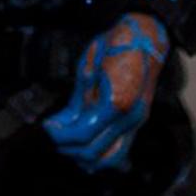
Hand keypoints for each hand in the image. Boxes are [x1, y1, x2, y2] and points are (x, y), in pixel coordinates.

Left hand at [44, 13, 169, 171]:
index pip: (84, 133)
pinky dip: (99, 152)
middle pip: (94, 151)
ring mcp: (136, 121)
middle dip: (68, 147)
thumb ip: (79, 100)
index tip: (47, 130)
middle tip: (53, 137)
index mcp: (116, 101)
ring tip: (67, 143)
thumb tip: (63, 123)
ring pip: (110, 158)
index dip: (61, 135)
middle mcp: (130, 117)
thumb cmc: (117, 45)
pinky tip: (84, 143)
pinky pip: (119, 148)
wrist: (147, 36)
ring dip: (85, 156)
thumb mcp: (89, 68)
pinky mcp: (137, 121)